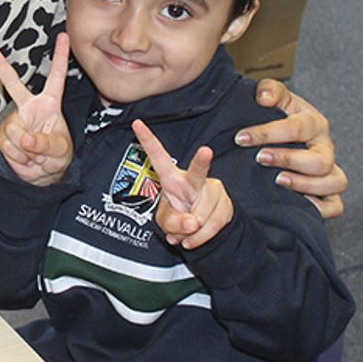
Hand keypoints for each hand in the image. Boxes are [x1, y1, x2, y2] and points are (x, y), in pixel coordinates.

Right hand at [0, 33, 73, 186]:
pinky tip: (25, 157)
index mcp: (50, 103)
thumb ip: (46, 144)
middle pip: (13, 83)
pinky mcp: (3, 135)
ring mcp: (15, 120)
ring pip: (14, 130)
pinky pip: (7, 144)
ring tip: (35, 154)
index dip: (60, 56)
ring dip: (26, 149)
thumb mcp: (60, 151)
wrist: (42, 174)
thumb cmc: (57, 156)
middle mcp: (30, 107)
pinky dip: (17, 155)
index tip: (63, 36)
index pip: (56, 76)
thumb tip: (26, 139)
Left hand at [133, 121, 233, 249]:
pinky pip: (212, 225)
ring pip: (201, 214)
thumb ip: (173, 223)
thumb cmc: (179, 218)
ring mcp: (212, 190)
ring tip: (188, 231)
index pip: (158, 157)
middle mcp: (193, 180)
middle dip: (201, 161)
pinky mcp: (226, 203)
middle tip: (205, 151)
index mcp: (171, 178)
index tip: (137, 124)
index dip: (147, 140)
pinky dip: (201, 238)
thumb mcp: (166, 222)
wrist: (204, 229)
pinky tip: (196, 236)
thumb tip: (192, 223)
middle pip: (198, 171)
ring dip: (192, 232)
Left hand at [236, 79, 346, 218]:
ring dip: (306, 184)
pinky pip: (335, 206)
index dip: (268, 133)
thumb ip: (269, 90)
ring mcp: (329, 171)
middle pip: (320, 159)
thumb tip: (264, 98)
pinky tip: (297, 203)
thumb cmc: (273, 116)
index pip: (297, 127)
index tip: (241, 138)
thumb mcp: (271, 96)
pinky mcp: (327, 193)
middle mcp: (325, 147)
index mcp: (313, 122)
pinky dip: (320, 208)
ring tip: (278, 180)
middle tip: (260, 158)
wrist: (276, 137)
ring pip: (335, 181)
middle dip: (289, 159)